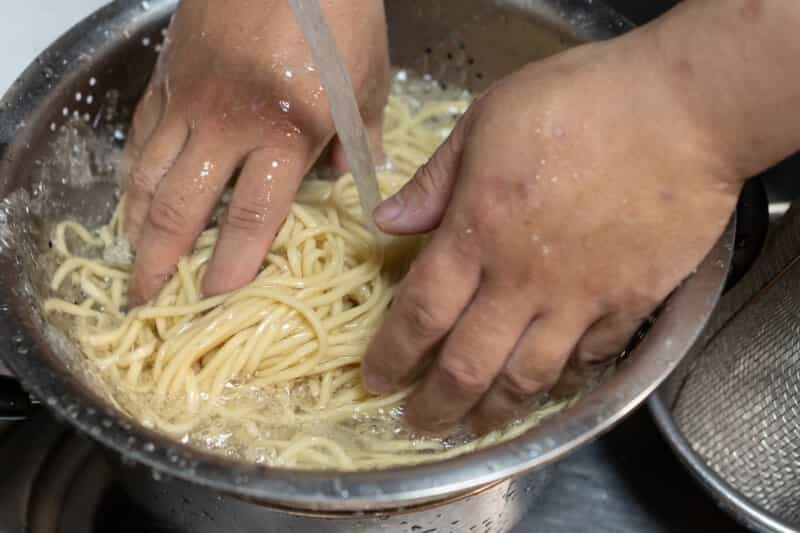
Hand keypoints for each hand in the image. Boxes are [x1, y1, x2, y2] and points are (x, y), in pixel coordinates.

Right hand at [122, 0, 388, 302]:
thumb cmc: (339, 12)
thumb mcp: (367, 80)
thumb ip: (355, 140)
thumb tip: (345, 183)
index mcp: (288, 132)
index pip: (254, 217)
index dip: (232, 265)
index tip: (214, 297)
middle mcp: (229, 124)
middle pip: (183, 207)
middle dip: (160, 259)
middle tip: (147, 297)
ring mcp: (190, 99)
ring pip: (149, 174)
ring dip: (137, 223)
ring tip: (133, 258)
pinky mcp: (168, 75)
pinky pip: (141, 134)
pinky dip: (134, 173)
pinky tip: (132, 197)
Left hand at [361, 37, 743, 431]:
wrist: (682, 110)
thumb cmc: (578, 102)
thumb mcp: (487, 121)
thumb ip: (434, 180)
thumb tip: (386, 222)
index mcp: (477, 232)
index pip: (421, 313)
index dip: (393, 354)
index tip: (376, 379)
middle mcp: (523, 281)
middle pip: (468, 364)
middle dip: (437, 403)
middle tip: (419, 422)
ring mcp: (581, 298)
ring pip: (528, 377)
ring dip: (496, 410)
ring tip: (475, 425)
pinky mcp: (631, 302)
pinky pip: (591, 358)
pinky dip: (565, 378)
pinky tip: (550, 383)